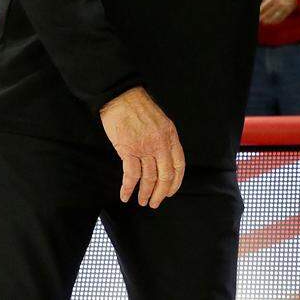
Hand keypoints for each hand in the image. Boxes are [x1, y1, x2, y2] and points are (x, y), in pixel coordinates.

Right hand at [99, 87, 184, 208]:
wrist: (121, 97)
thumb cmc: (138, 106)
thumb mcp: (160, 121)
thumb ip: (164, 139)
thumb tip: (163, 159)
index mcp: (171, 136)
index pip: (178, 165)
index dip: (175, 182)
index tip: (170, 192)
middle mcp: (160, 144)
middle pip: (165, 176)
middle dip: (160, 193)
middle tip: (154, 203)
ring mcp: (145, 147)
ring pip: (148, 178)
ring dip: (145, 193)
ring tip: (141, 201)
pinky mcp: (128, 150)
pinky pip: (131, 175)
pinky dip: (128, 188)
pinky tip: (125, 195)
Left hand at [259, 0, 297, 24]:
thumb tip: (260, 3)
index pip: (263, 7)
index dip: (259, 11)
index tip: (257, 14)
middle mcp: (279, 4)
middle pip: (267, 14)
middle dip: (261, 18)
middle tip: (259, 19)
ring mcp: (283, 9)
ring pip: (273, 18)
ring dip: (267, 21)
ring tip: (263, 22)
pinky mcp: (287, 12)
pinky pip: (280, 19)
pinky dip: (274, 22)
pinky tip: (270, 22)